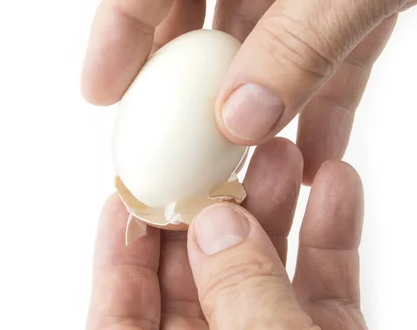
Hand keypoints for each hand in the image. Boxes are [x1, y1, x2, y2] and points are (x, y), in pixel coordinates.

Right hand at [81, 0, 414, 182]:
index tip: (100, 91)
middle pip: (200, 3)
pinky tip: (311, 146)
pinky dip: (320, 91)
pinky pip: (325, 39)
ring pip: (262, 31)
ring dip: (255, 97)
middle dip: (185, 77)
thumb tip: (239, 117)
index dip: (119, 27)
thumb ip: (302, 36)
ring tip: (236, 161)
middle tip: (166, 138)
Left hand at [87, 138, 364, 328]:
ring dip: (273, 208)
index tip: (130, 188)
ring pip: (263, 273)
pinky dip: (331, 236)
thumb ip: (237, 295)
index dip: (122, 247)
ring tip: (281, 150)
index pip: (122, 309)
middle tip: (218, 151)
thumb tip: (215, 226)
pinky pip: (325, 286)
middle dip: (210, 206)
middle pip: (198, 275)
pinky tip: (336, 183)